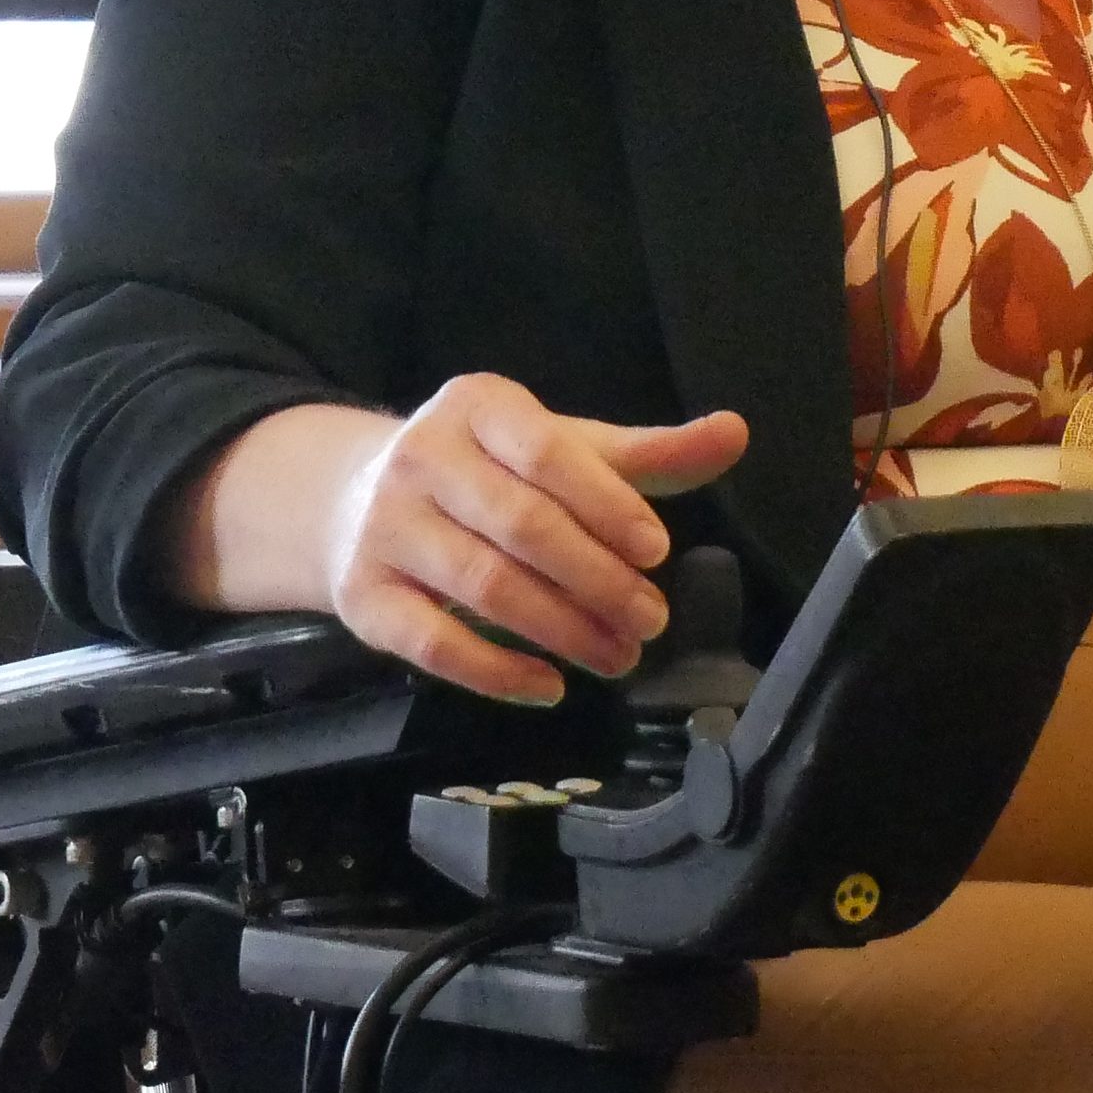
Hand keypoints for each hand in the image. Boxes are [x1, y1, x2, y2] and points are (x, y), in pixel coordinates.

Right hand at [181, 382, 750, 702]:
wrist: (356, 500)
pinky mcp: (361, 597)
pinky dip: (495, 671)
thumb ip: (648, 455)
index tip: (656, 553)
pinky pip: (432, 643)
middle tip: (651, 622)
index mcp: (478, 406)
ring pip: (484, 585)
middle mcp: (421, 456)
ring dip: (561, 630)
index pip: (547, 453)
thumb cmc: (489, 474)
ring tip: (618, 658)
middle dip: (596, 580)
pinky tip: (550, 686)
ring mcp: (384, 527)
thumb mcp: (565, 451)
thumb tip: (736, 433)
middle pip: (521, 525)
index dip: (605, 505)